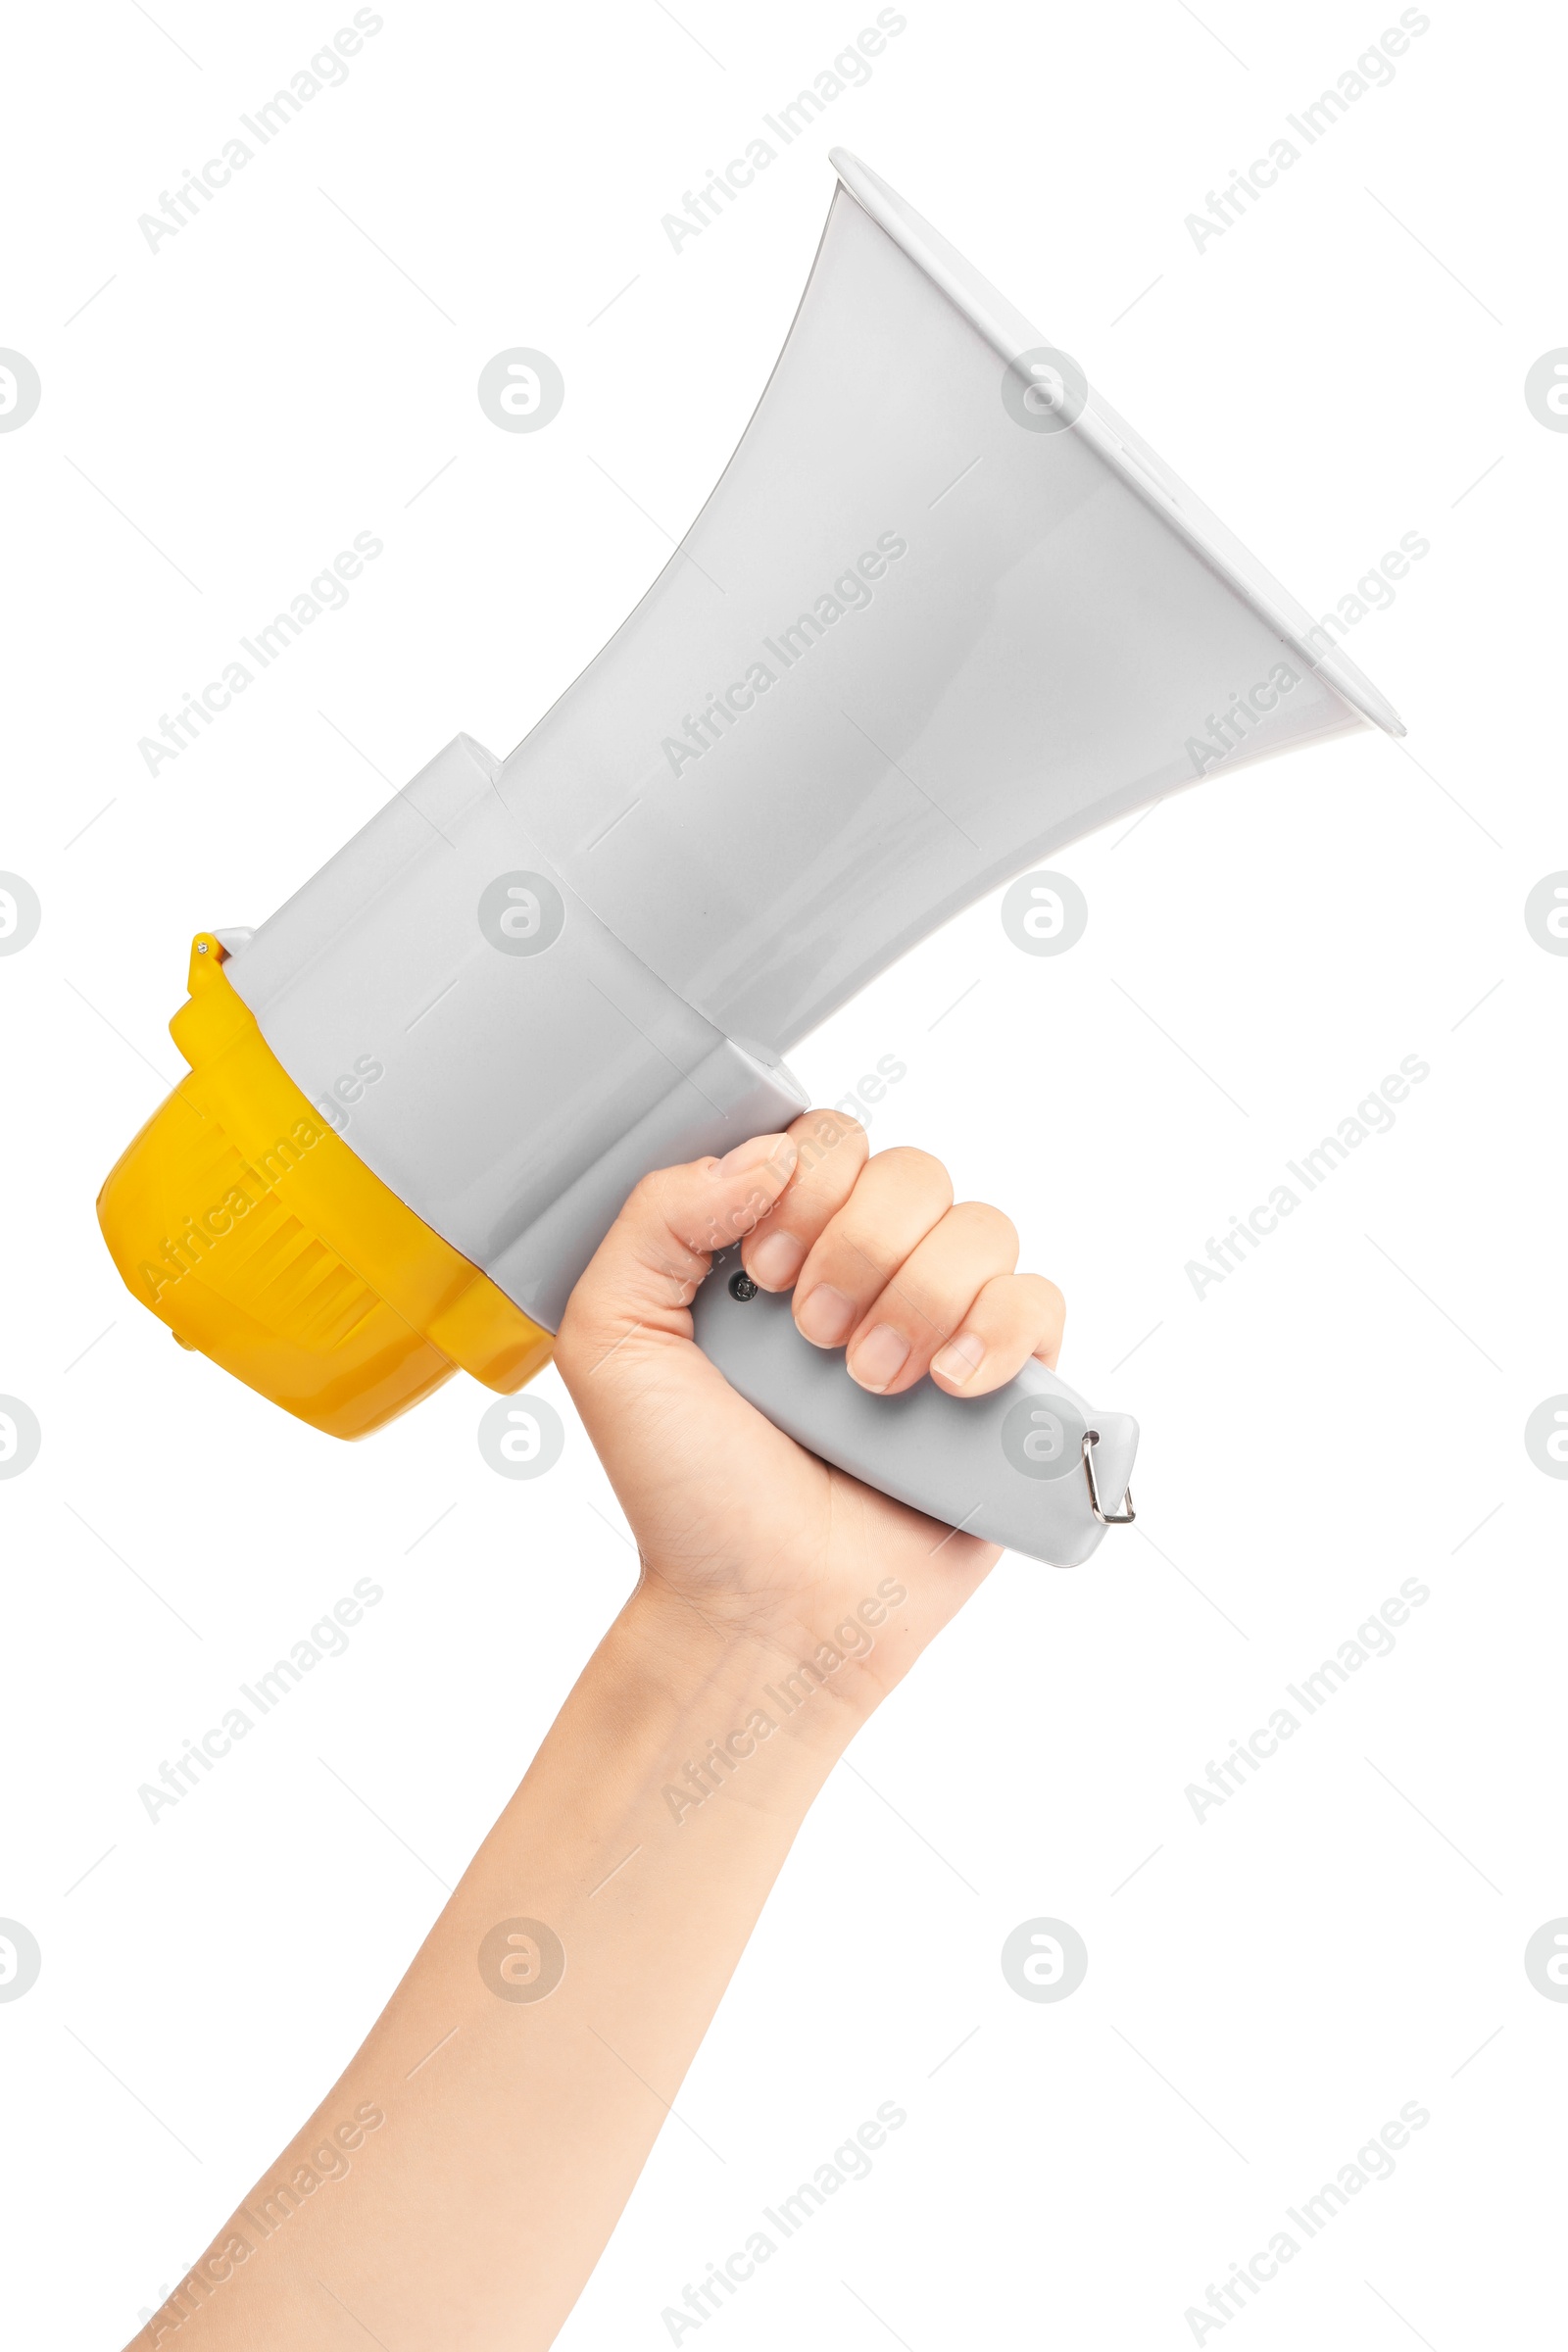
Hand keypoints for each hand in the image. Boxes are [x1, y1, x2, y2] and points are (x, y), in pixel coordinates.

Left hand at [554, 1110, 1065, 1718]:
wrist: (757, 1609)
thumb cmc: (689, 1492)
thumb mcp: (613, 1339)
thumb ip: (655, 1217)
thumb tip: (763, 1155)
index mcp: (778, 1248)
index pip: (827, 1142)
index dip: (806, 1185)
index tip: (759, 1272)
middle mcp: (867, 1275)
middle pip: (913, 1171)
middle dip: (860, 1246)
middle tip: (812, 1336)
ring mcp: (940, 1329)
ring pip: (982, 1227)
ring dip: (921, 1294)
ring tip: (871, 1383)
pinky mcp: (1005, 1392)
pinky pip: (1042, 1304)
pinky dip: (999, 1331)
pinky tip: (946, 1386)